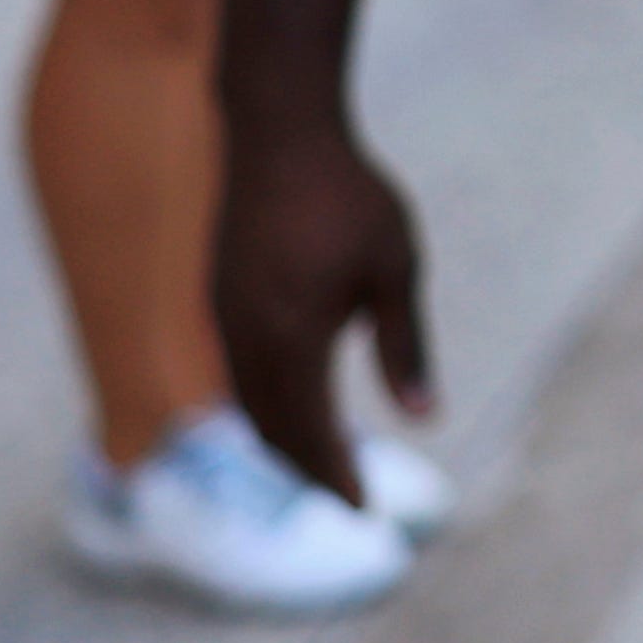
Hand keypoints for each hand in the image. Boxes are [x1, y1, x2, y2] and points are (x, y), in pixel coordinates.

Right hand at [212, 107, 432, 504]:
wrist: (277, 132)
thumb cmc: (347, 196)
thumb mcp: (395, 268)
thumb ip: (405, 346)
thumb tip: (425, 417)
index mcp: (288, 340)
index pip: (309, 432)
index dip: (335, 475)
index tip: (364, 510)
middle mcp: (243, 340)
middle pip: (272, 431)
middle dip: (309, 470)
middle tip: (348, 499)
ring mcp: (221, 321)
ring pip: (247, 406)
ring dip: (283, 440)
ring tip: (325, 462)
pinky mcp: (216, 301)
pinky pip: (236, 375)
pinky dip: (264, 405)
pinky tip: (292, 406)